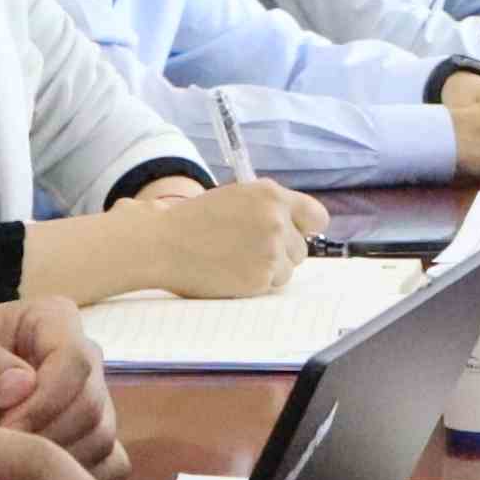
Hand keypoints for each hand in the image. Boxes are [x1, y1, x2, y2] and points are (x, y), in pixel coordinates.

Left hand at [0, 292, 132, 479]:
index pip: (74, 360)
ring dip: (58, 465)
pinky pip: (111, 464)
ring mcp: (95, 397)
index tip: (2, 432)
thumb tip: (23, 384)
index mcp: (53, 320)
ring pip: (102, 437)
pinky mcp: (95, 436)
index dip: (44, 403)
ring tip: (9, 478)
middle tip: (0, 462)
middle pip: (91, 404)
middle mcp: (84, 356)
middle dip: (46, 439)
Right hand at [25, 175, 325, 306]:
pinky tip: (230, 273)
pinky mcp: (261, 276)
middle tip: (247, 251)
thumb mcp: (236, 198)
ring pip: (287, 269)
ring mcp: (270, 249)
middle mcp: (276, 219)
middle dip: (280, 253)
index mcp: (271, 194)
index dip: (305, 229)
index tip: (295, 235)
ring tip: (234, 261)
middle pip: (301, 248)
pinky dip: (254, 284)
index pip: (317, 217)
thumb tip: (301, 228)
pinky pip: (270, 285)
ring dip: (267, 270)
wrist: (162, 244)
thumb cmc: (194, 221)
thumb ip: (269, 209)